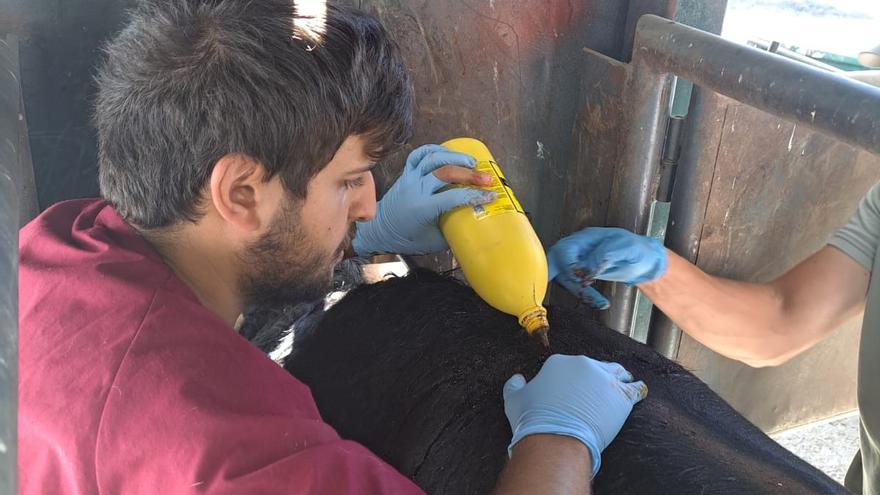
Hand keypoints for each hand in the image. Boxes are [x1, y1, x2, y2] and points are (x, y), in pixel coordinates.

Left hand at [352, 144, 495, 255]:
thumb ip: (455, 229)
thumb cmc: (409, 238)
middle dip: (468, 174)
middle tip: (486, 178)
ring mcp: (410, 179)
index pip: (453, 198)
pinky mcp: (406, 173)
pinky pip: (419, 154)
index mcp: (423, 209)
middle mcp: (415, 190)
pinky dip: (435, 149)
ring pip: (432, 159)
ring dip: (454, 157)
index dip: (474, 195)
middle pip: (445, 173)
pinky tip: (449, 152)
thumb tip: (477, 222)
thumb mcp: (435, 240)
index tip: (490, 195)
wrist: (382, 230)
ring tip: (472, 162)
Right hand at [502, 354, 646, 477]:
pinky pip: (635, 388)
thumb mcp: (514, 399)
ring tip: (623, 381)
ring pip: (617, 372)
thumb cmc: (534, 419)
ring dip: (620, 377)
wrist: (555, 436)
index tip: (573, 387)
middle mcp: (583, 365)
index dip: (572, 377)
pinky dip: (637, 389)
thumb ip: (513, 385)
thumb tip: (516, 378)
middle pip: (595, 366)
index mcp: (559, 362)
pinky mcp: (621, 397)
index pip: (569, 365)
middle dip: (597, 374)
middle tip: (599, 386)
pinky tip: (639, 390)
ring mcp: (604, 380)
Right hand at [546, 227, 667, 308]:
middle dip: (563, 280)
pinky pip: (572, 286)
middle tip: (581, 290)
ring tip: (600, 302)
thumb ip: (608, 254)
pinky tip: (599, 302)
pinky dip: (583, 296)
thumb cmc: (638, 250)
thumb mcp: (628, 248)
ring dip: (578, 292)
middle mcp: (577, 248)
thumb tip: (589, 268)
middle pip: (553, 264)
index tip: (587, 278)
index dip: (571, 268)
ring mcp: (576, 261)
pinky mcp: (579, 274)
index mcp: (586, 237)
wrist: (644, 260)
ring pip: (561, 278)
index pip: (564, 251)